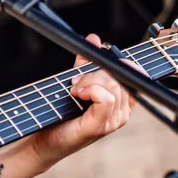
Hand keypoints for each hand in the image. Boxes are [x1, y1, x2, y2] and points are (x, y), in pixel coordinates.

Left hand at [27, 34, 138, 170]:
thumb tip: (94, 38)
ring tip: (74, 89)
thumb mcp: (76, 82)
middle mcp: (122, 112)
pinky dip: (90, 90)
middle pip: (121, 76)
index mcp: (122, 102)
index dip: (116, 61)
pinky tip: (77, 93)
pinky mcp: (100, 126)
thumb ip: (86, 62)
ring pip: (114, 85)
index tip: (95, 61)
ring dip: (89, 81)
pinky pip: (107, 98)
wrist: (43, 139)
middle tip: (76, 81)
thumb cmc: (60, 114)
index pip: (133, 73)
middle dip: (96, 72)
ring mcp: (114, 121)